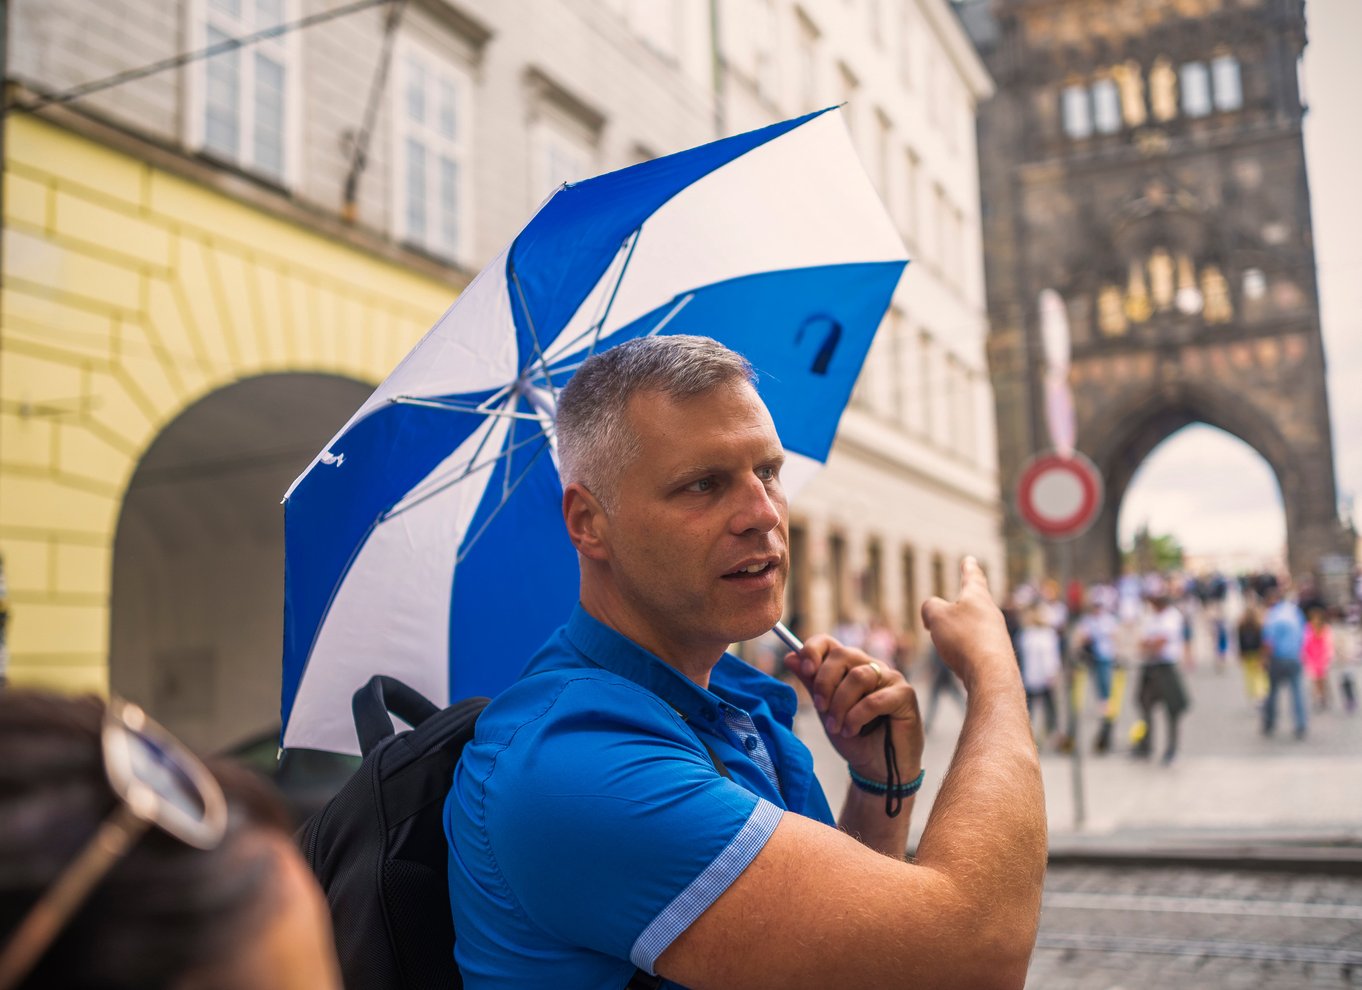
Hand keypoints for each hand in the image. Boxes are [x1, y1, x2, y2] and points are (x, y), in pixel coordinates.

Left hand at [783, 636, 922, 782]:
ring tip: (837, 727)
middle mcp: (870, 666)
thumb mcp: (826, 710)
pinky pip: (875, 699)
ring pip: (858, 676)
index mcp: (849, 666)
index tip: (805, 670)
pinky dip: (857, 717)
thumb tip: (790, 657)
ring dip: (840, 705)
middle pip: (842, 654)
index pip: (829, 642)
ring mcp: (890, 678)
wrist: (877, 770)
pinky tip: (852, 731)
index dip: (813, 650)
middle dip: (825, 683)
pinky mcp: (905, 695)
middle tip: (820, 708)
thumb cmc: (854, 738)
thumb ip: (812, 683)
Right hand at [921, 557, 1017, 692]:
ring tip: (949, 635)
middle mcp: (991, 614)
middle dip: (967, 598)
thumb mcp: (936, 616)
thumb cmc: (963, 640)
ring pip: (976, 625)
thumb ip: (930, 606)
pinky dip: (965, 646)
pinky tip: (958, 659)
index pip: (973, 577)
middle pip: (978, 601)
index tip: (970, 560)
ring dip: (962, 627)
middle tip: (967, 589)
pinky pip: (977, 645)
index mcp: (977, 598)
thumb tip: (932, 611)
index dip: (969, 568)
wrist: (991, 675)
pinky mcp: (996, 655)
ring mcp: (996, 635)